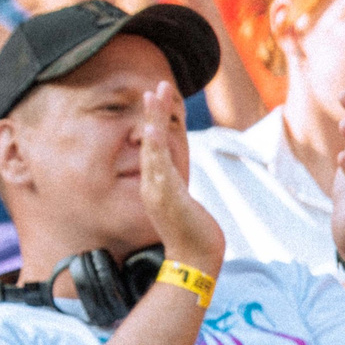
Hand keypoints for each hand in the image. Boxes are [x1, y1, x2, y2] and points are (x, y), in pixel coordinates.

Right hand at [137, 79, 223, 273]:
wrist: (195, 258)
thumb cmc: (193, 233)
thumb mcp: (184, 201)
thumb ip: (177, 184)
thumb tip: (176, 171)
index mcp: (157, 184)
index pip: (155, 146)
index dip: (156, 121)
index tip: (157, 98)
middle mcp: (152, 183)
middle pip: (150, 141)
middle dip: (152, 113)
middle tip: (155, 86)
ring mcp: (156, 189)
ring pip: (152, 147)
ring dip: (152, 120)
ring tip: (153, 95)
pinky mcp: (164, 195)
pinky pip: (156, 165)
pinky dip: (153, 145)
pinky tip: (151, 129)